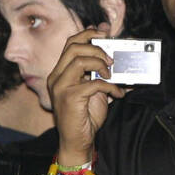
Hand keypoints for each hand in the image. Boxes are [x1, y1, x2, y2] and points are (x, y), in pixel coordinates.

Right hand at [48, 25, 126, 164]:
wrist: (77, 142)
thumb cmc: (84, 117)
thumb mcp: (94, 91)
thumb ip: (100, 74)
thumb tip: (118, 59)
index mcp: (60, 72)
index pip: (70, 44)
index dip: (88, 33)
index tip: (104, 32)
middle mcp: (56, 77)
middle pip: (73, 47)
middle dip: (96, 47)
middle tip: (111, 59)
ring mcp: (60, 87)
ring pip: (79, 60)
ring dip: (100, 64)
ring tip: (111, 74)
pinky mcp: (70, 98)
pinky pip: (93, 83)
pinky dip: (110, 86)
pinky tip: (117, 94)